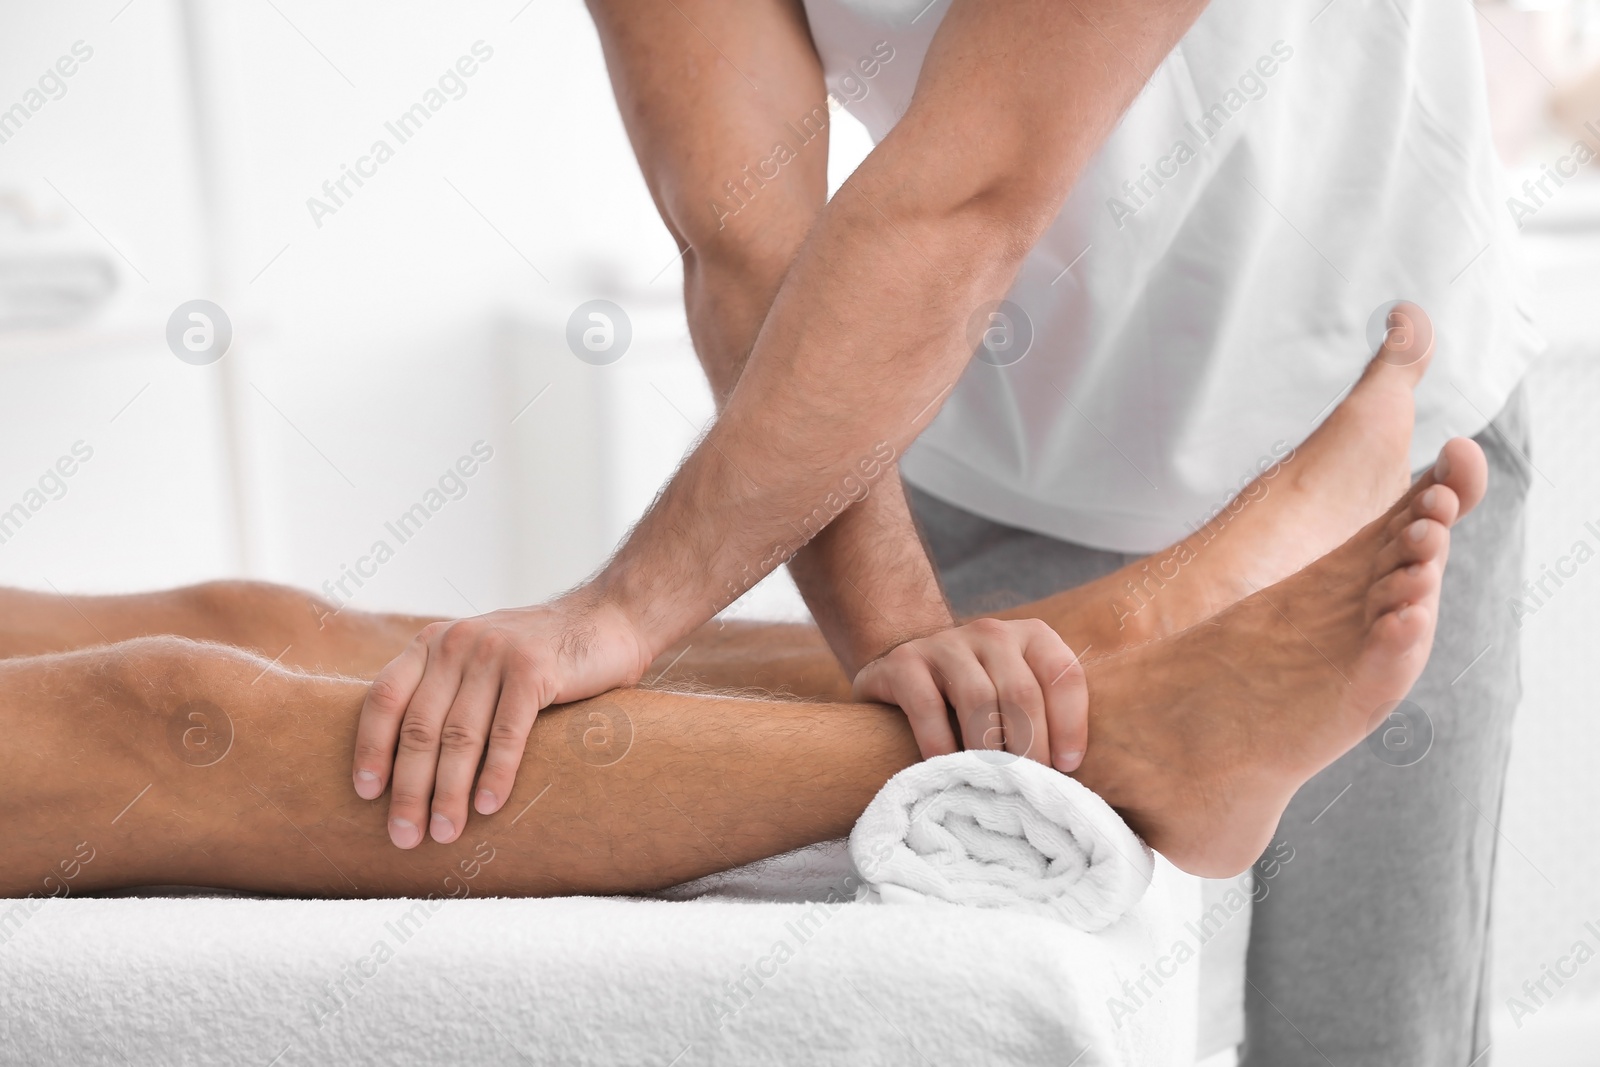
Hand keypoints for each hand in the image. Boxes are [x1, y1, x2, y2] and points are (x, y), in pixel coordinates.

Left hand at [352, 593, 652, 847]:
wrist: (609, 618)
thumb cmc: (542, 656)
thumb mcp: (481, 660)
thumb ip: (448, 692)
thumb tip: (410, 767)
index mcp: (433, 644)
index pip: (384, 699)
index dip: (371, 749)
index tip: (367, 795)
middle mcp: (456, 644)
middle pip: (419, 727)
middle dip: (409, 789)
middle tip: (405, 836)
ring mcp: (494, 653)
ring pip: (460, 736)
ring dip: (448, 792)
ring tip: (445, 833)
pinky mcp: (534, 668)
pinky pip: (507, 732)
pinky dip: (495, 773)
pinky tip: (487, 806)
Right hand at [852, 617, 1086, 771]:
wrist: (907, 671)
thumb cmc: (979, 699)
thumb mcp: (1018, 693)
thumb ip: (1048, 716)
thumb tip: (1079, 773)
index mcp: (1031, 637)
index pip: (1063, 675)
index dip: (1070, 725)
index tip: (1067, 767)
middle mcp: (992, 633)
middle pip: (1022, 692)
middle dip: (1030, 747)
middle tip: (1027, 785)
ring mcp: (946, 644)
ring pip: (978, 698)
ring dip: (988, 749)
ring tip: (992, 781)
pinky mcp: (904, 662)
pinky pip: (927, 706)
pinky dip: (940, 745)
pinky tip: (947, 768)